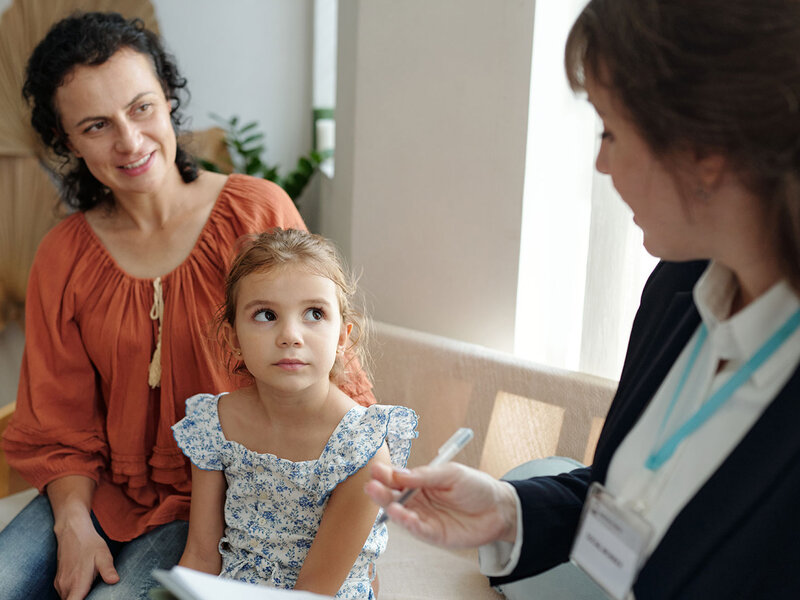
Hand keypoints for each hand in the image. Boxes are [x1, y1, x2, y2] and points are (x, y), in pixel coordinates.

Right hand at [53, 509, 118, 599]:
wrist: (72, 531)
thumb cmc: (90, 544)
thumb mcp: (103, 555)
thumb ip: (108, 570)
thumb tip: (115, 580)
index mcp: (77, 584)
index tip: (91, 599)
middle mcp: (65, 587)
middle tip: (95, 594)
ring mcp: (60, 584)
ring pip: (67, 599)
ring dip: (78, 597)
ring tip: (91, 590)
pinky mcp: (58, 581)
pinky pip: (65, 594)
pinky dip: (73, 594)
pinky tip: (84, 586)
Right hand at [365, 462, 517, 548]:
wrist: (499, 508)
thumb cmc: (475, 486)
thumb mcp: (451, 474)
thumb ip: (425, 476)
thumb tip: (398, 473)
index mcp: (420, 482)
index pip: (397, 478)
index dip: (386, 475)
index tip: (376, 470)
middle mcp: (418, 500)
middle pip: (394, 497)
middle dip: (382, 492)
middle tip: (371, 486)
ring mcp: (424, 518)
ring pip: (402, 515)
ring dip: (393, 510)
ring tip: (389, 504)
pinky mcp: (434, 534)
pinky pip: (419, 531)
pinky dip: (411, 525)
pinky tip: (406, 517)